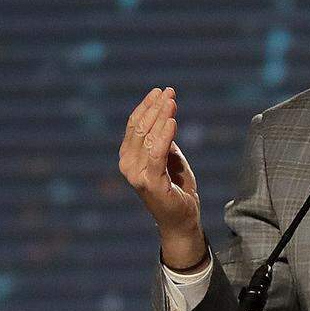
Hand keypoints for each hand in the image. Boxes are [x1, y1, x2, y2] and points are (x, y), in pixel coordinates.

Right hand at [118, 87, 207, 270]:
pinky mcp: (149, 183)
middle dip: (155, 107)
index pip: (135, 125)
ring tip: (172, 100)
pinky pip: (157, 153)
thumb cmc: (177, 188)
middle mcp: (127, 164)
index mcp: (129, 157)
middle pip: (140, 128)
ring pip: (147, 137)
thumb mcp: (170, 158)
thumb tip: (165, 117)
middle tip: (170, 91)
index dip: (147, 106)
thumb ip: (164, 140)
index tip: (162, 91)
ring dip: (160, 116)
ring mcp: (136, 174)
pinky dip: (164, 136)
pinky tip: (172, 121)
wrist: (181, 219)